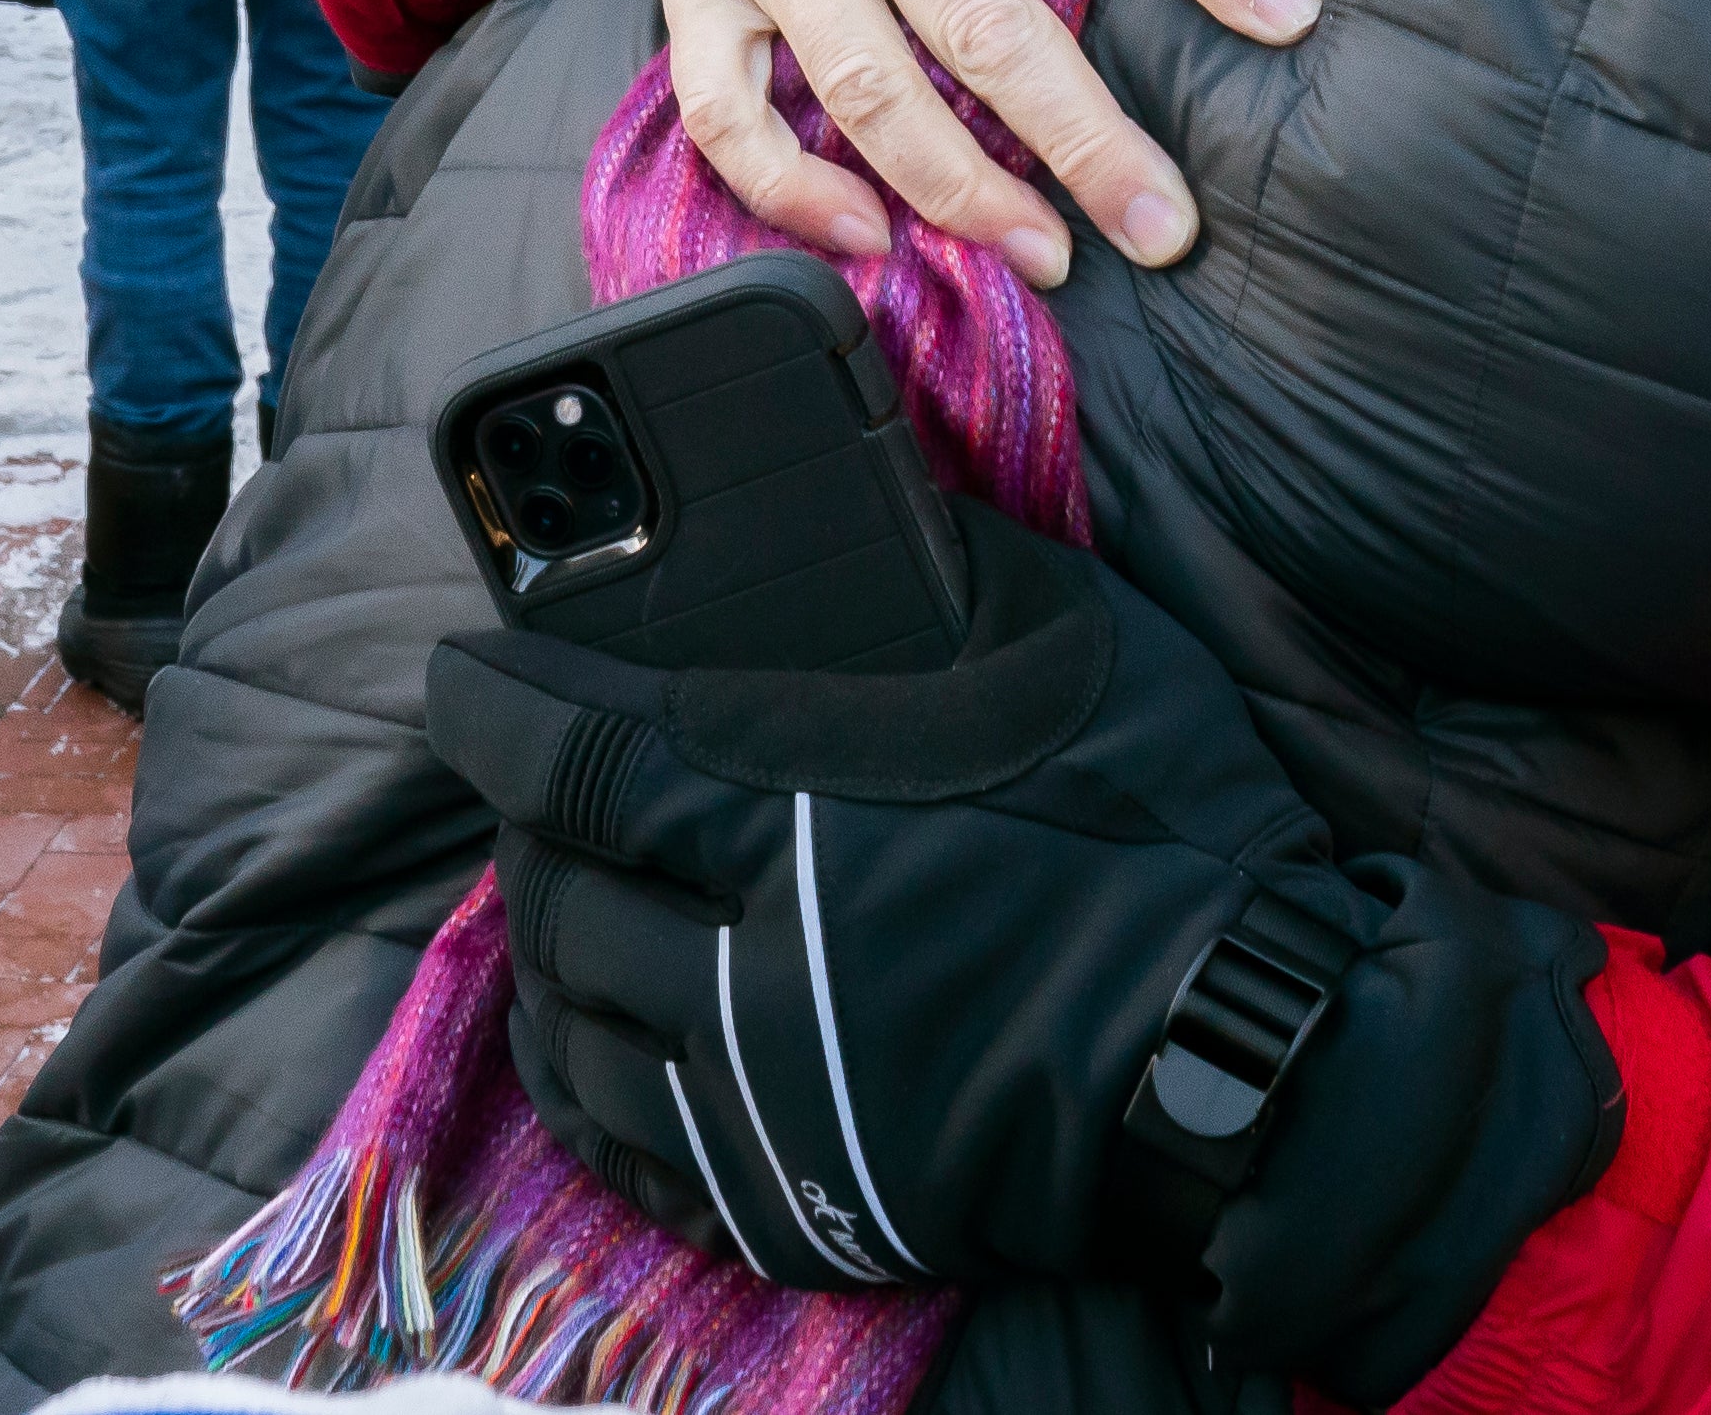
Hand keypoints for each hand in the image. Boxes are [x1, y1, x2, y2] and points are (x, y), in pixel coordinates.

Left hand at [434, 509, 1613, 1385]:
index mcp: (797, 827)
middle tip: (541, 778)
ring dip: (545, 947)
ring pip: (572, 1025)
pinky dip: (582, 1074)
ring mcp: (760, 1105)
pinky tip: (590, 1031)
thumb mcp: (1062, 654)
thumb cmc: (1166, 833)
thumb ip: (935, 585)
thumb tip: (859, 514)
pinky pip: (624, 1142)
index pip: (577, 763)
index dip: (495, 710)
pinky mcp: (789, 1196)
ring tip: (561, 892)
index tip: (463, 674)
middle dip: (530, 825)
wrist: (1246, 1059)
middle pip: (560, 894)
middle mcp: (747, 976)